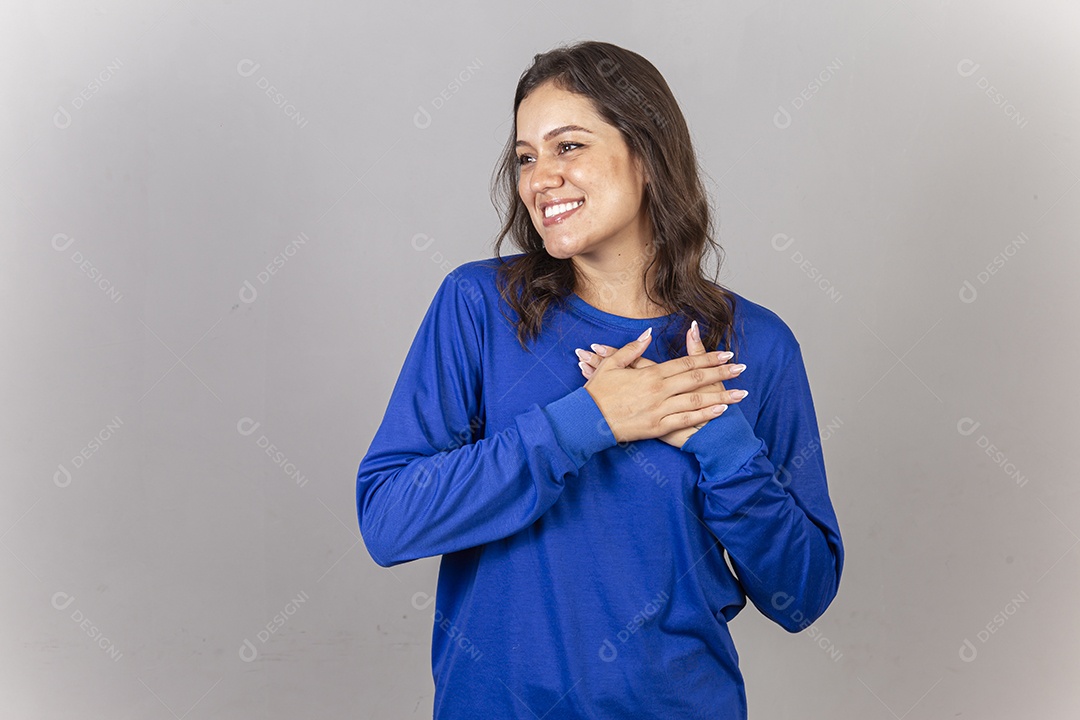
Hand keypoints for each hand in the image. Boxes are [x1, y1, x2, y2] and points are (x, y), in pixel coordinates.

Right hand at [575, 321, 746, 447]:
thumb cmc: (597, 393)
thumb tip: (646, 333)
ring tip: (740, 393)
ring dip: (721, 396)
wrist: (587, 421)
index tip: (726, 354)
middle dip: (721, 373)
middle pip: (697, 379)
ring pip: (697, 401)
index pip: (685, 362)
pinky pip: (686, 421)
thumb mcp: (611, 364)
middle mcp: (659, 391)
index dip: (708, 357)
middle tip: (741, 368)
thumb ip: (631, 348)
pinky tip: (719, 411)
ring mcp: (660, 410)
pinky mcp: (658, 427)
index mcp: (650, 374)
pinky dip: (704, 416)